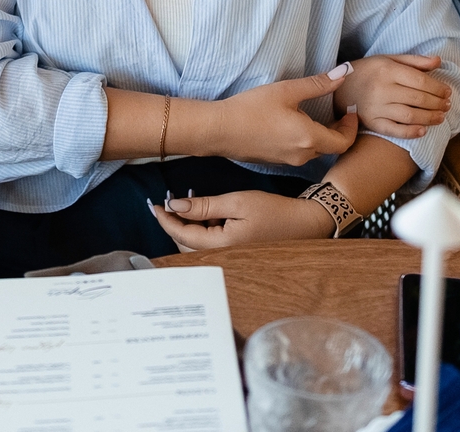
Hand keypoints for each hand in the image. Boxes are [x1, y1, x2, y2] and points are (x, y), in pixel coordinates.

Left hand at [149, 190, 333, 250]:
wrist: (304, 225)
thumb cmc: (274, 212)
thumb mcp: (237, 202)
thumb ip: (204, 206)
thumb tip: (176, 205)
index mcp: (221, 246)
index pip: (182, 235)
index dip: (166, 220)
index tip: (155, 204)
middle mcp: (222, 257)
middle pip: (185, 244)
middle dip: (175, 223)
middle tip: (169, 202)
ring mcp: (229, 258)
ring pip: (197, 246)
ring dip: (189, 226)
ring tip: (191, 203)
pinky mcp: (235, 254)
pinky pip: (210, 245)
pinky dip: (203, 230)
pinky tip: (208, 214)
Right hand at [209, 67, 359, 165]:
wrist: (219, 130)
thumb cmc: (251, 109)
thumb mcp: (286, 91)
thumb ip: (318, 83)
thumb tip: (344, 73)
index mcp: (309, 139)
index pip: (344, 142)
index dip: (351, 128)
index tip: (350, 112)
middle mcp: (302, 155)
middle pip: (330, 147)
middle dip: (338, 131)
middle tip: (338, 112)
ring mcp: (287, 160)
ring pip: (315, 151)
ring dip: (322, 136)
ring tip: (318, 116)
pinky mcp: (274, 161)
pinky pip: (299, 153)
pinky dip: (306, 141)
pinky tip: (295, 125)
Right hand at [333, 54, 450, 138]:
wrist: (340, 87)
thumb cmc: (368, 71)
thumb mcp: (388, 59)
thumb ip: (414, 61)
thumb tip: (439, 62)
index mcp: (387, 70)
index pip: (420, 81)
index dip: (438, 88)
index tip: (448, 92)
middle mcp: (382, 89)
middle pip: (418, 99)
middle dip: (437, 103)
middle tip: (447, 106)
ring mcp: (376, 107)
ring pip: (409, 115)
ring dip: (430, 118)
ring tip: (441, 117)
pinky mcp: (371, 122)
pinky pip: (394, 130)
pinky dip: (411, 132)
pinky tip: (423, 131)